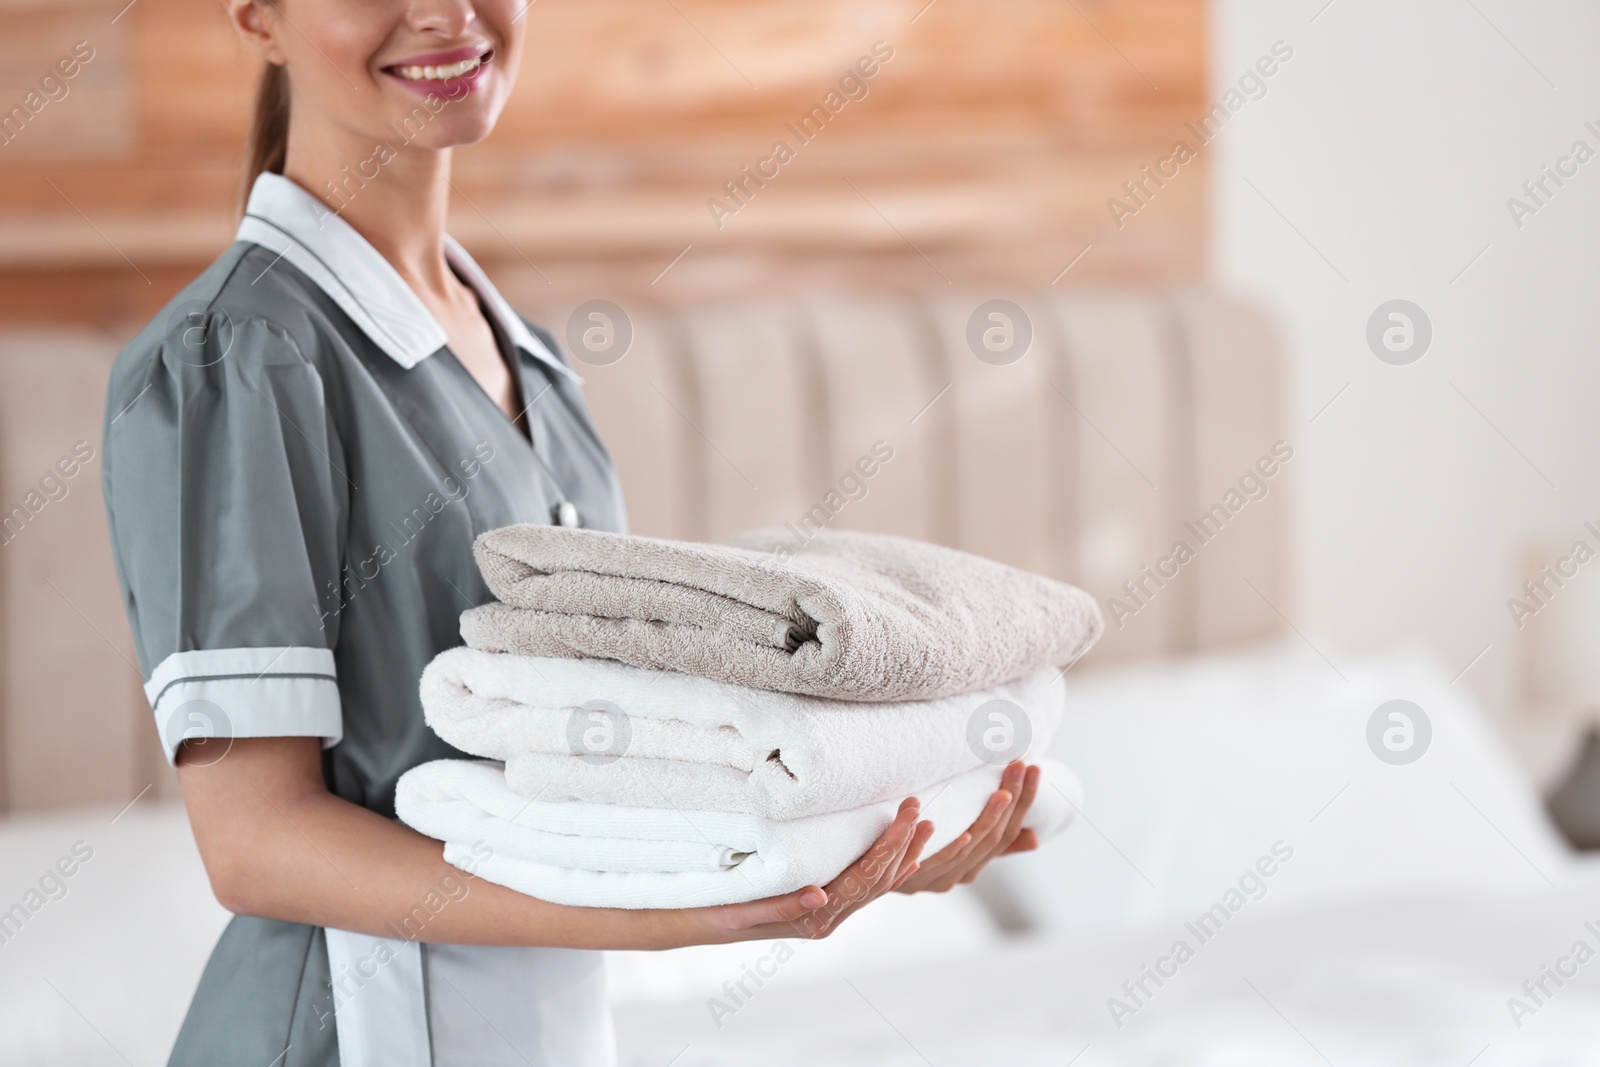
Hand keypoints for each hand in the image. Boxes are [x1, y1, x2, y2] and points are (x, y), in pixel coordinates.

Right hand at [684, 798, 933, 943]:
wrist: (693, 926)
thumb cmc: (713, 913)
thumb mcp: (740, 911)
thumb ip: (780, 906)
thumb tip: (820, 895)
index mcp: (812, 919)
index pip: (863, 878)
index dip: (889, 846)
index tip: (907, 815)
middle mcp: (825, 920)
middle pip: (878, 881)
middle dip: (903, 843)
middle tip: (919, 807)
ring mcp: (825, 915)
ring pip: (876, 885)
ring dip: (902, 854)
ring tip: (923, 825)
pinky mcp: (819, 906)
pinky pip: (863, 888)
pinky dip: (888, 871)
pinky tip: (905, 857)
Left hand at [893, 760, 1039, 893]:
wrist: (862, 884)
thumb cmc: (909, 856)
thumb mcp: (953, 848)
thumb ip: (987, 843)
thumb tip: (1035, 840)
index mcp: (972, 867)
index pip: (1008, 833)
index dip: (1024, 802)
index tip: (1034, 769)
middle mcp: (958, 875)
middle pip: (993, 838)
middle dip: (1011, 802)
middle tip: (1021, 766)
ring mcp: (933, 879)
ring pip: (970, 849)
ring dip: (988, 820)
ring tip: (1002, 793)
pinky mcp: (907, 879)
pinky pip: (933, 864)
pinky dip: (951, 848)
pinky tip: (965, 832)